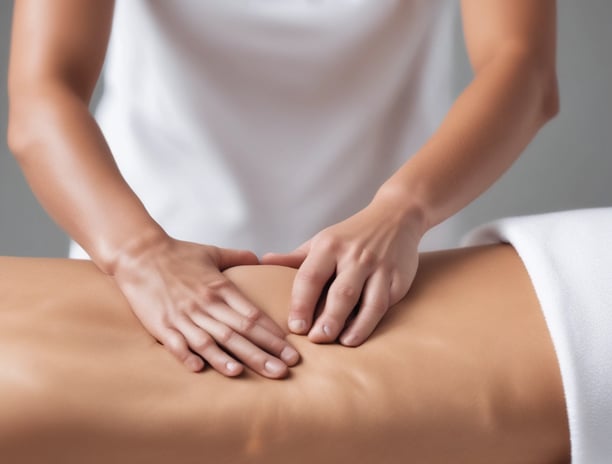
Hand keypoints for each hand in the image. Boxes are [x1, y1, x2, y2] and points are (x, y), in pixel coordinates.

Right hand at [112, 235, 299, 377]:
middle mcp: (205, 303)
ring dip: (231, 358)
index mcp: (220, 288)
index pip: (252, 314)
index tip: (290, 348)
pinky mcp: (161, 324)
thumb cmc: (177, 253)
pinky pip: (176, 343)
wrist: (138, 252)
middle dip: (264, 352)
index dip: (273, 333)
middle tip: (285, 369)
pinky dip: (188, 356)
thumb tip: (260, 258)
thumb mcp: (212, 252)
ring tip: (251, 374)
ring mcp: (183, 315)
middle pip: (239, 331)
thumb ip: (238, 256)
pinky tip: (200, 370)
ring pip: (212, 340)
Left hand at [262, 192, 424, 346]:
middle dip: (329, 319)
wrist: (396, 216)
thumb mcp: (321, 241)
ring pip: (370, 302)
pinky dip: (374, 321)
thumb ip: (294, 258)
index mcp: (330, 246)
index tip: (295, 328)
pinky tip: (361, 334)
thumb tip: (261, 263)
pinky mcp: (400, 278)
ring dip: (356, 326)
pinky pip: (387, 302)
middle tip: (317, 339)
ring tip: (343, 343)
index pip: (311, 277)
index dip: (301, 304)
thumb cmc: (351, 235)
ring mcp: (381, 267)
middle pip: (342, 293)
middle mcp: (356, 255)